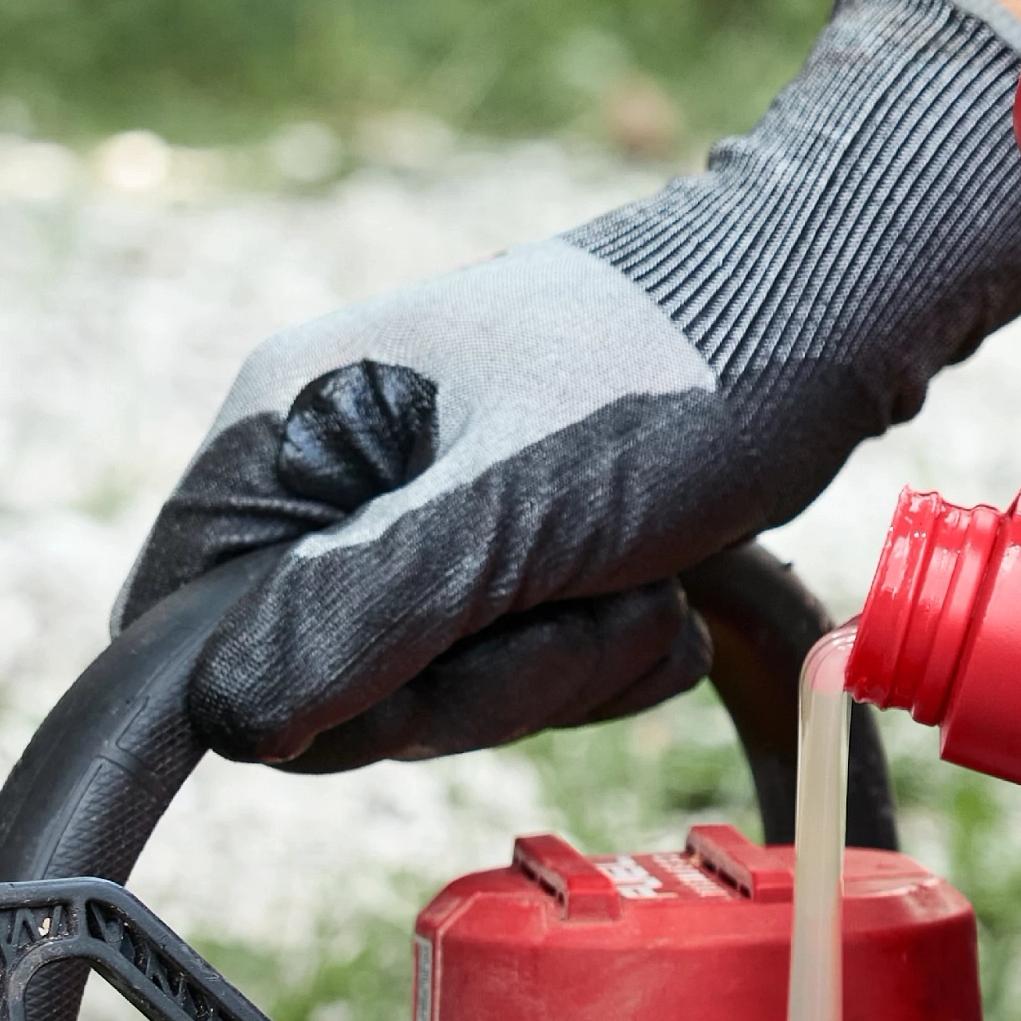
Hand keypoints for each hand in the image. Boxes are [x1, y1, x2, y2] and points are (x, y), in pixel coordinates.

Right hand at [116, 0, 1020, 765]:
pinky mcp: (514, 541)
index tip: (425, 676)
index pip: (188, 637)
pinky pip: (521, 670)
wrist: (832, 301)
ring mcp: (427, 508)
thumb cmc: (680, 377)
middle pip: (330, 687)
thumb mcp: (521, 510)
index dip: (293, 699)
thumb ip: (370, 610)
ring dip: (559, 668)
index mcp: (290, 432)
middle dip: (477, 681)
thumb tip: (229, 719)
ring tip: (637, 578)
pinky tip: (660, 593)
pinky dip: (602, 656)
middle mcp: (339, 470)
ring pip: (439, 692)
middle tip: (581, 600)